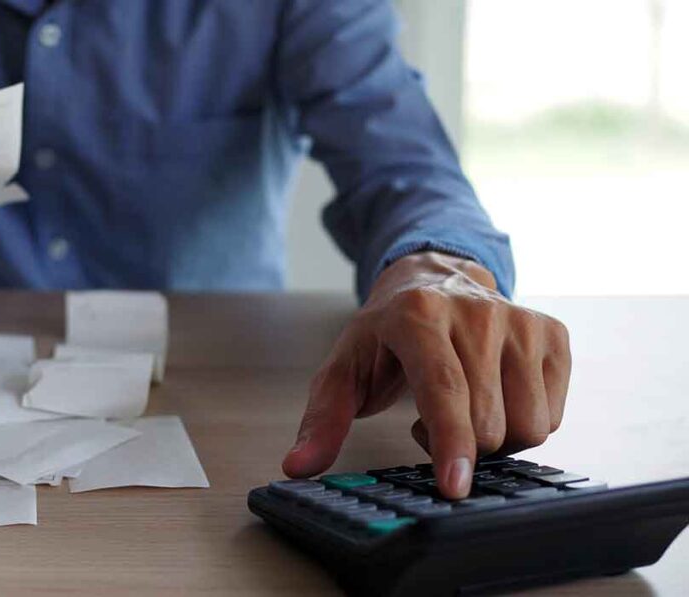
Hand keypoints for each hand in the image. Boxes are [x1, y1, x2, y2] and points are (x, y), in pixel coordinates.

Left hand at [282, 252, 570, 498]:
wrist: (432, 281)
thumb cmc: (385, 334)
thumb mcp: (343, 369)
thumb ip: (322, 419)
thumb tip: (298, 466)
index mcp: (419, 315)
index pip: (444, 390)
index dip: (450, 443)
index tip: (454, 487)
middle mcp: (477, 311)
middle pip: (488, 421)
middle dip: (459, 447)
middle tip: (427, 425)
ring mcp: (522, 319)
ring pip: (529, 424)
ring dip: (493, 438)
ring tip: (459, 410)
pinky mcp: (554, 333)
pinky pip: (552, 414)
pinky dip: (522, 423)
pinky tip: (491, 399)